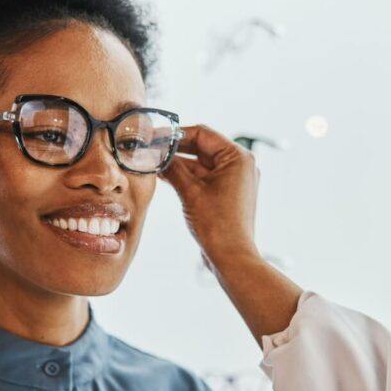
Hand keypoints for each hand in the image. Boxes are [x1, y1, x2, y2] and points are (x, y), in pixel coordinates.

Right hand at [161, 125, 261, 266]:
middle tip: (151, 149)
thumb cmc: (218, 225)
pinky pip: (204, 178)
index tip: (155, 136)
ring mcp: (234, 180)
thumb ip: (173, 168)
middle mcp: (240, 165)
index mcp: (237, 157)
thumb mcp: (190, 191)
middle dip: (175, 149)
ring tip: (154, 163)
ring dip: (179, 164)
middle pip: (202, 147)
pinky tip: (166, 176)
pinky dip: (187, 176)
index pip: (202, 134)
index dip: (175, 134)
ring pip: (201, 163)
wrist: (231, 257)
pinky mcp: (227, 193)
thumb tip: (156, 154)